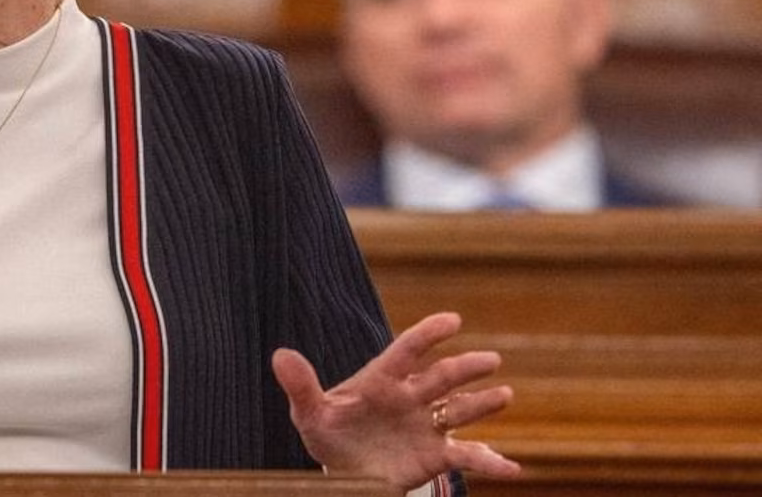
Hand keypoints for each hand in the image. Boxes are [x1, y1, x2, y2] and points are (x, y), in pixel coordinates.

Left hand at [271, 311, 519, 491]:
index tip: (453, 320)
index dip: (428, 334)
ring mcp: (426, 425)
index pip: (407, 351)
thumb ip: (300, 386)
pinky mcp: (436, 455)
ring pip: (459, 410)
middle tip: (490, 360)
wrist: (344, 472)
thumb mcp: (309, 414)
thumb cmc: (328, 434)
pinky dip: (490, 462)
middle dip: (465, 368)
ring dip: (482, 404)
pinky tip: (513, 469)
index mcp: (381, 380)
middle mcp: (410, 397)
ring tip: (504, 395)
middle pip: (441, 378)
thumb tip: (279, 355)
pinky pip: (467, 456)